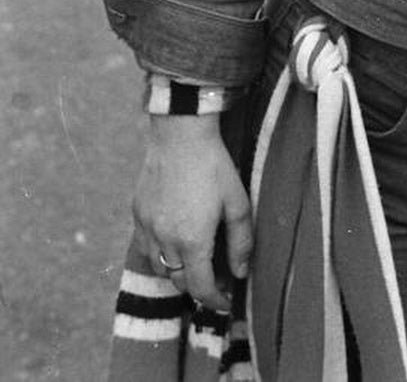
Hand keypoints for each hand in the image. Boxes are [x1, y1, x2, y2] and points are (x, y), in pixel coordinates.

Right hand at [133, 114, 252, 310]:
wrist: (179, 133)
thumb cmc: (213, 165)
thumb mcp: (237, 201)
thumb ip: (241, 241)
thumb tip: (240, 272)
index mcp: (192, 240)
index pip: (200, 288)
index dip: (214, 301)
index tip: (225, 301)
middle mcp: (165, 240)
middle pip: (178, 281)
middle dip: (197, 286)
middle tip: (214, 277)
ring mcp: (146, 227)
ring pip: (159, 267)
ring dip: (177, 271)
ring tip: (194, 260)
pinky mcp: (136, 213)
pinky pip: (145, 246)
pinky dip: (159, 252)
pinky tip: (173, 239)